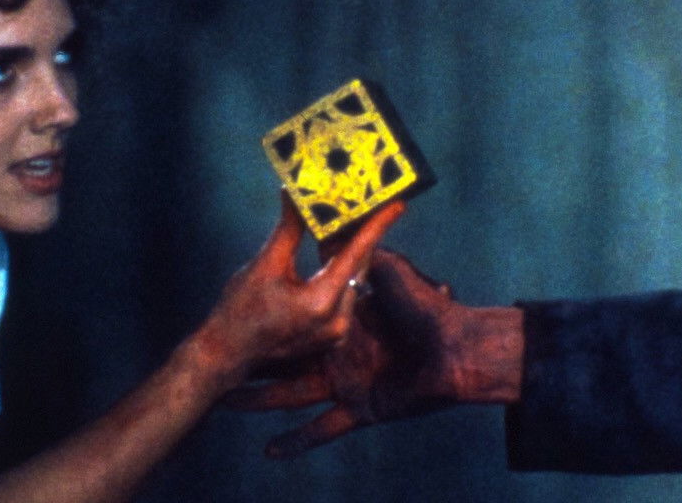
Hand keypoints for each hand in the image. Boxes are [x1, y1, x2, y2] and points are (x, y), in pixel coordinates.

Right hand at [190, 197, 403, 391]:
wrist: (225, 355)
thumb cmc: (240, 311)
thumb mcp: (266, 265)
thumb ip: (289, 229)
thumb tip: (295, 193)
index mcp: (322, 302)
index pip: (357, 254)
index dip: (376, 226)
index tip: (396, 204)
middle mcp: (336, 321)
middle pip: (359, 268)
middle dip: (360, 235)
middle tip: (363, 205)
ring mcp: (335, 333)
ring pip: (353, 282)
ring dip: (348, 254)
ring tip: (343, 224)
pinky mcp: (330, 338)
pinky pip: (344, 297)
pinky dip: (340, 274)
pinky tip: (329, 253)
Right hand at [222, 249, 520, 457]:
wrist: (461, 356)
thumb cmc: (430, 311)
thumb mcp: (393, 275)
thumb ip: (366, 255)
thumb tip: (345, 231)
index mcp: (344, 317)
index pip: (299, 313)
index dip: (272, 308)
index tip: (240, 302)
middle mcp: (340, 350)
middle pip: (286, 358)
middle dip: (253, 363)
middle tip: (220, 359)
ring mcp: (347, 382)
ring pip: (292, 393)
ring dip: (259, 400)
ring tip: (227, 401)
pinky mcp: (359, 410)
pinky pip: (321, 430)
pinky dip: (295, 441)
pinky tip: (269, 451)